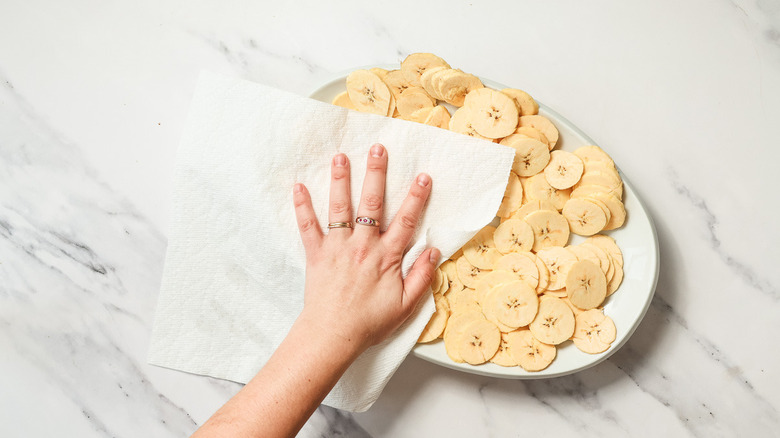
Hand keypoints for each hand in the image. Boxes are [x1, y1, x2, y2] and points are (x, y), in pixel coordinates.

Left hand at [292, 143, 438, 351]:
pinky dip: (302, 207)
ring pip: (340, 208)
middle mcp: (362, 246)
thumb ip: (422, 276)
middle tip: (377, 148)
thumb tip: (434, 250)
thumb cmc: (370, 322)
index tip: (423, 175)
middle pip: (372, 203)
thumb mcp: (406, 305)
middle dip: (376, 173)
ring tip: (340, 156)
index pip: (406, 220)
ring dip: (341, 180)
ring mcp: (338, 248)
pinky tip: (298, 187)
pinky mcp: (316, 254)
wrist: (333, 336)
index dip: (416, 197)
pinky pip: (308, 227)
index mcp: (387, 257)